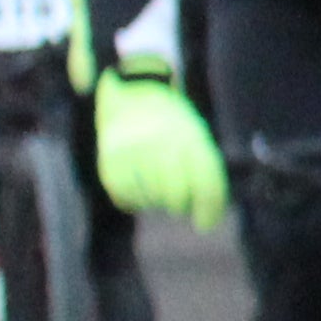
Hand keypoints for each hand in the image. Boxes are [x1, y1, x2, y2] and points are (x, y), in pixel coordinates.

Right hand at [93, 62, 227, 231]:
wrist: (134, 95)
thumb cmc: (172, 127)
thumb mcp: (196, 138)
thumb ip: (205, 173)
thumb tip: (207, 221)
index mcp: (191, 136)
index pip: (206, 181)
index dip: (210, 208)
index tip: (205, 225)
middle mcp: (163, 141)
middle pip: (177, 196)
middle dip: (180, 205)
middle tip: (177, 201)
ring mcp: (135, 150)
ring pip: (152, 200)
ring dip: (157, 202)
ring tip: (155, 185)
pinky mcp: (111, 160)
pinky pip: (126, 198)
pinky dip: (135, 201)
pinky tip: (139, 189)